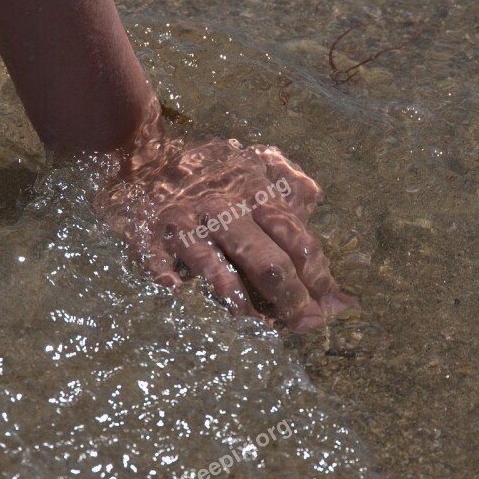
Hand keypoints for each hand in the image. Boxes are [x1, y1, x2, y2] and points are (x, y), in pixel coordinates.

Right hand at [99, 100, 356, 331]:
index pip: (295, 240)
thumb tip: (315, 202)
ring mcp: (187, 223)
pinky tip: (176, 289)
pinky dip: (166, 275)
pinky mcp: (152, 234)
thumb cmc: (209, 168)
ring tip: (259, 325)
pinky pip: (160, 260)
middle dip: (291, 298)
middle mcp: (225, 209)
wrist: (145, 153)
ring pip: (216, 265)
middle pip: (266, 259)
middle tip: (307, 325)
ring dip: (239, 300)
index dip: (317, 275)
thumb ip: (290, 182)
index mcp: (256, 193)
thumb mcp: (255, 162)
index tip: (333, 304)